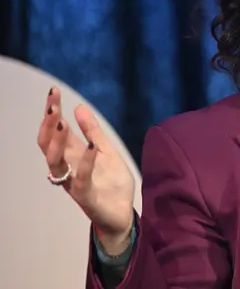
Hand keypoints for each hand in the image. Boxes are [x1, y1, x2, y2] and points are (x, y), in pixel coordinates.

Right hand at [36, 87, 135, 253]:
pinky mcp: (86, 197)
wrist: (122, 215)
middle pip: (48, 144)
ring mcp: (74, 182)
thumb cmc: (111, 183)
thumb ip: (94, 132)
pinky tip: (90, 147)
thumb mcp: (107, 151)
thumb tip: (79, 107)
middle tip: (52, 103)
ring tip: (62, 122)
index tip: (53, 92)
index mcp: (72, 155)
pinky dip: (85, 163)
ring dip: (57, 142)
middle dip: (48, 123)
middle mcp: (68, 168)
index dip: (52, 112)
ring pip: (55, 163)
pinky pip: (81, 179)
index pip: (55, 131)